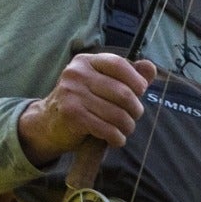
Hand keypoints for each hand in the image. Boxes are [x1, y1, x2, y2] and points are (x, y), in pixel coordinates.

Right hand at [17, 53, 157, 165]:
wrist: (50, 122)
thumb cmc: (83, 102)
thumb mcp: (102, 84)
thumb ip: (127, 76)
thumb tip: (150, 67)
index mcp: (86, 62)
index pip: (118, 64)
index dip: (136, 80)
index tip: (141, 92)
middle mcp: (77, 74)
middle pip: (124, 94)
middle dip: (135, 111)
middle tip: (131, 118)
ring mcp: (72, 93)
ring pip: (118, 115)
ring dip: (127, 128)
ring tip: (123, 130)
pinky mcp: (72, 115)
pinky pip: (108, 130)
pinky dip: (117, 139)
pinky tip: (115, 139)